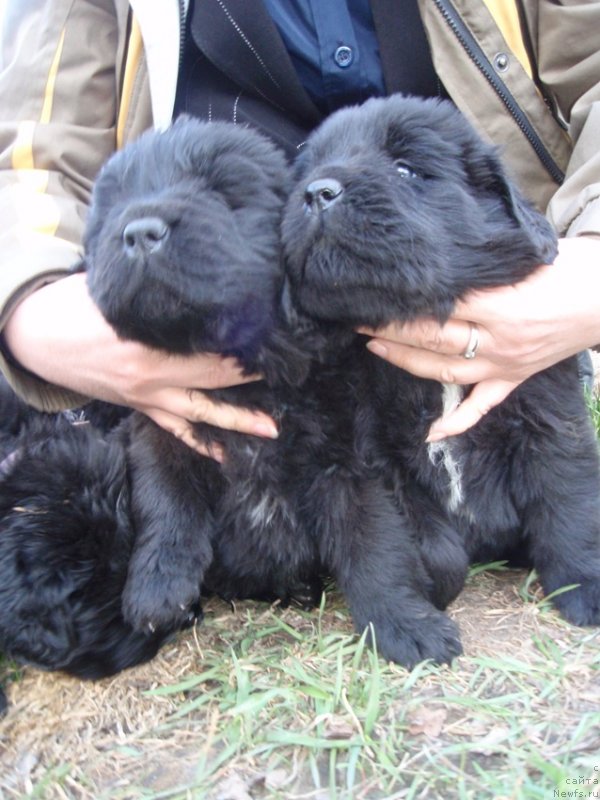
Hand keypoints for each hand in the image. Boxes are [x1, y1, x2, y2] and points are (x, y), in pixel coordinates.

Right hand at [3, 273, 277, 458]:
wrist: (36, 337)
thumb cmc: (74, 306)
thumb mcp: (113, 289)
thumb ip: (155, 294)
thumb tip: (198, 280)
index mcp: (147, 347)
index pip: (208, 346)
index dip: (243, 343)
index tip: (274, 336)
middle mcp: (151, 378)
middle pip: (213, 378)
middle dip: (252, 375)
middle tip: (289, 371)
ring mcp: (146, 397)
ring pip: (201, 412)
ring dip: (237, 420)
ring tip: (272, 429)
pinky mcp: (140, 407)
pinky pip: (175, 429)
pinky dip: (199, 442)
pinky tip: (223, 454)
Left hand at [359, 237, 599, 439]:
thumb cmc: (574, 267)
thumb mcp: (529, 254)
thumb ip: (484, 264)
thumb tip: (439, 259)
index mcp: (501, 305)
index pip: (437, 307)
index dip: (400, 304)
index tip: (371, 294)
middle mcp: (499, 340)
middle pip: (432, 339)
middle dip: (390, 330)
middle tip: (358, 320)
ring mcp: (506, 365)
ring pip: (444, 372)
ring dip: (406, 362)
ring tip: (375, 348)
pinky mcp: (514, 378)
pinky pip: (480, 407)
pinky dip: (455, 423)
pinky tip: (429, 434)